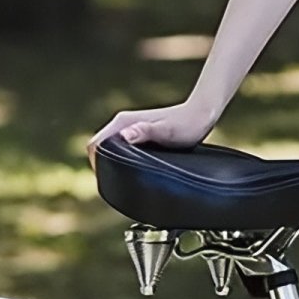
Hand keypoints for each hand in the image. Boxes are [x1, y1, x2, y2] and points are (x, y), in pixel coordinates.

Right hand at [87, 100, 216, 168]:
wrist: (202, 113)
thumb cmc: (187, 123)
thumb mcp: (167, 131)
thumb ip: (146, 132)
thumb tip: (125, 136)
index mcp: (124, 123)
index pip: (95, 145)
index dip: (96, 164)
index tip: (108, 178)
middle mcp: (123, 124)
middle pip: (99, 149)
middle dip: (102, 167)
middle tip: (116, 184)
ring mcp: (131, 129)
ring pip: (109, 150)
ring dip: (111, 164)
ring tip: (124, 180)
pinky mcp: (139, 135)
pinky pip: (121, 150)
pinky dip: (121, 161)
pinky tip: (133, 172)